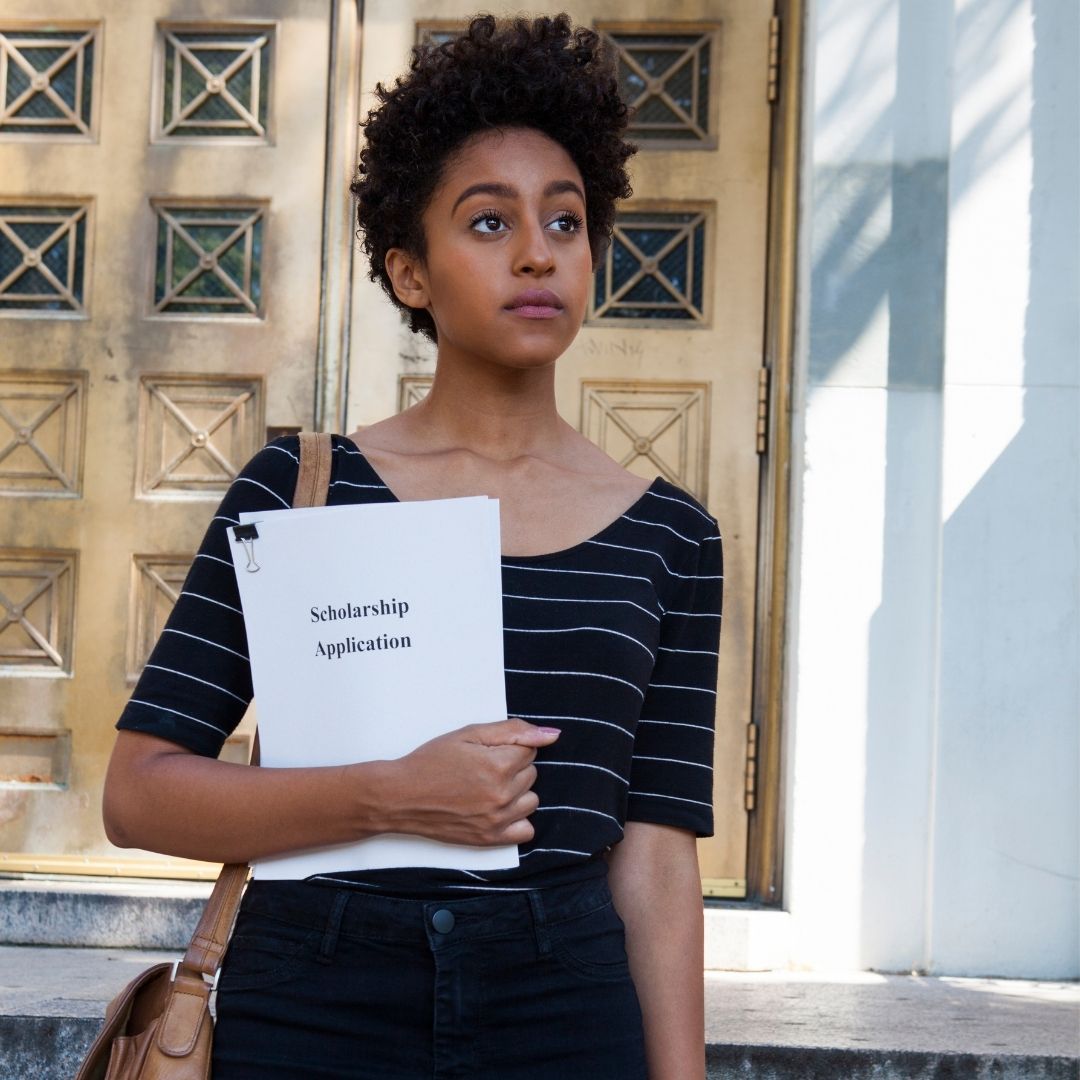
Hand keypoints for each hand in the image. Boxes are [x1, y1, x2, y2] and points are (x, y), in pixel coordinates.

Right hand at [384, 718, 559, 845]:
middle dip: (512, 767)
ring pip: (531, 800)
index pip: (530, 750)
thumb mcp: (469, 734)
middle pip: (531, 774)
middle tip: (482, 767)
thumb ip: (513, 731)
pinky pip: (526, 830)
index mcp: (497, 766)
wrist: (400, 795)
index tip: (487, 751)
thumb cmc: (431, 761)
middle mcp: (501, 796)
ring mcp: (497, 821)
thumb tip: (552, 735)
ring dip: (516, 791)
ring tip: (488, 787)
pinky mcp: (490, 839)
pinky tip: (497, 809)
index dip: (509, 747)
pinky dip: (517, 819)